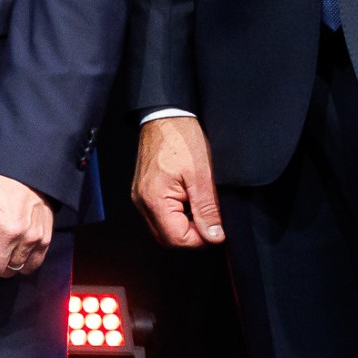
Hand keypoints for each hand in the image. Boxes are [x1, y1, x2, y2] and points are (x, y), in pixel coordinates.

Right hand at [133, 113, 222, 247]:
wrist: (165, 117)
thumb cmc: (181, 139)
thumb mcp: (202, 176)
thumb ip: (207, 210)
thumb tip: (214, 236)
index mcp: (154, 199)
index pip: (177, 239)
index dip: (201, 238)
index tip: (216, 228)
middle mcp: (142, 202)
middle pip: (168, 238)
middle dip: (192, 235)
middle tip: (210, 219)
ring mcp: (141, 197)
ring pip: (164, 229)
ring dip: (184, 225)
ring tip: (199, 206)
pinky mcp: (144, 192)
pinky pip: (160, 215)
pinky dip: (176, 215)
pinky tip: (189, 200)